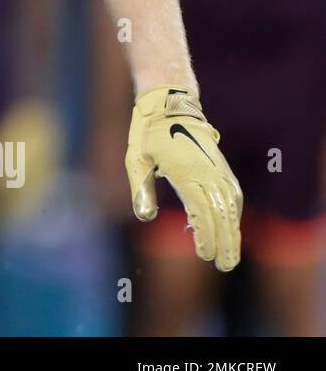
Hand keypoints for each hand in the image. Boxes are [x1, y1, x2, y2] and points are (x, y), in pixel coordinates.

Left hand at [125, 86, 241, 270]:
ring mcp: (217, 168)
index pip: (202, 212)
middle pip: (222, 213)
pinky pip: (233, 194)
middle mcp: (207, 172)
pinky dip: (235, 213)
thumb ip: (141, 189)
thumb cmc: (148, 133)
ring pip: (232, 205)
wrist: (170, 104)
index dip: (206, 235)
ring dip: (233, 230)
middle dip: (225, 241)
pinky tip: (232, 226)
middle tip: (224, 265)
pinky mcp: (221, 166)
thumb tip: (144, 217)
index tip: (205, 255)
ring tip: (230, 254)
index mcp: (186, 172)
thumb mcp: (136, 160)